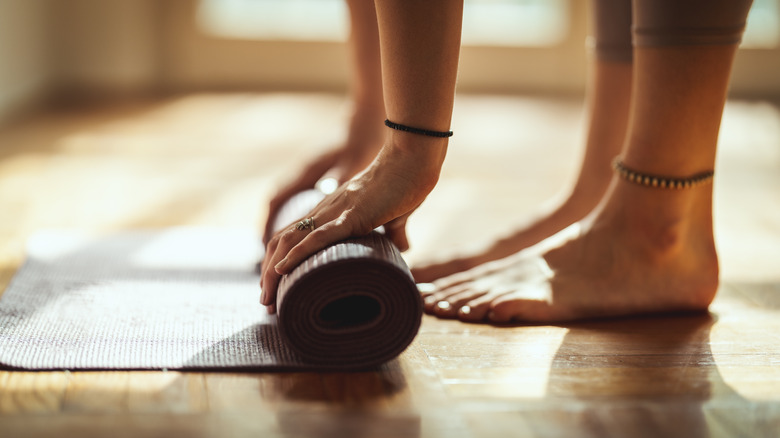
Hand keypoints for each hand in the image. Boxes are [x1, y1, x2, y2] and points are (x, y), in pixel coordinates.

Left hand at [260, 140, 445, 310]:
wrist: (413, 159)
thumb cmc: (407, 182)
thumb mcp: (396, 214)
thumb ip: (394, 231)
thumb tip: (403, 248)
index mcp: (333, 211)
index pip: (294, 236)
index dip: (280, 261)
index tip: (278, 288)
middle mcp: (326, 211)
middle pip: (282, 241)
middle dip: (269, 274)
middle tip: (266, 302)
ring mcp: (336, 211)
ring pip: (290, 240)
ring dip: (273, 271)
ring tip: (267, 297)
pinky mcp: (352, 215)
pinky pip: (318, 236)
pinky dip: (297, 254)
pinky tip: (282, 270)